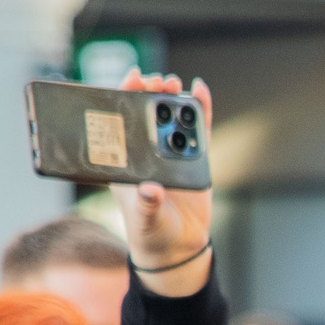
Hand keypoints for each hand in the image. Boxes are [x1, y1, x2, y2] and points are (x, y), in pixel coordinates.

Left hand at [110, 73, 214, 297]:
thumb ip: (146, 203)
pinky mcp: (194, 158)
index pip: (123, 119)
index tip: (133, 79)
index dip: (126, 95)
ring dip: (173, 96)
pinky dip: (200, 109)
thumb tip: (150, 191)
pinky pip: (198, 129)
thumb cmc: (150, 230)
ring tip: (174, 83)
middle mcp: (147, 150)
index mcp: (127, 159)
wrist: (176, 245)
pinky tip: (200, 90)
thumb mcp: (144, 217)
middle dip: (151, 91)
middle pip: (148, 111)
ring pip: (171, 116)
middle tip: (157, 81)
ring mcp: (171, 152)